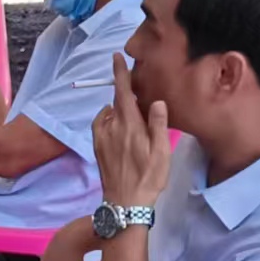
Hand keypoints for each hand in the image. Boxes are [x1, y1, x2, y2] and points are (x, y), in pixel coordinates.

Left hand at [90, 53, 172, 208]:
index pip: (123, 93)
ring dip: (118, 109)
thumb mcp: (161, 153)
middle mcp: (112, 127)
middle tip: (136, 92)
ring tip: (132, 116)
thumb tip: (156, 101)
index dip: (120, 74)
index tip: (116, 57)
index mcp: (130, 126)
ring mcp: (102, 137)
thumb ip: (158, 125)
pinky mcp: (97, 147)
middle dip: (123, 91)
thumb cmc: (148, 179)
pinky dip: (109, 119)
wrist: (124, 204)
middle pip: (116, 101)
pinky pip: (102, 124)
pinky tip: (119, 127)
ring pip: (109, 113)